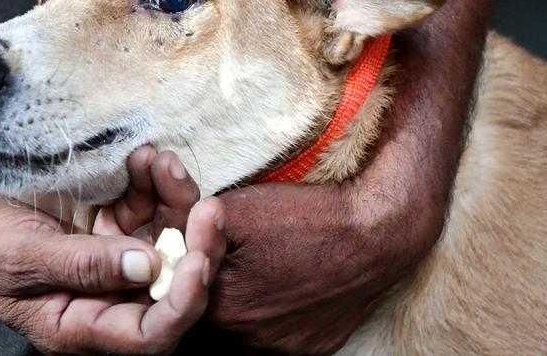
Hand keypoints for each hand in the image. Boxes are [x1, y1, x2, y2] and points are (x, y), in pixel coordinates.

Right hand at [0, 141, 224, 354]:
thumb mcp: (23, 256)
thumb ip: (84, 266)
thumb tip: (148, 267)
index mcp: (82, 324)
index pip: (149, 334)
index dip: (183, 303)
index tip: (197, 261)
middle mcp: (107, 295)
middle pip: (173, 284)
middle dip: (197, 246)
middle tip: (209, 208)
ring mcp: (116, 256)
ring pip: (170, 237)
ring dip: (177, 200)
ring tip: (162, 163)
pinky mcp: (115, 221)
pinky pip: (152, 204)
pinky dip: (156, 180)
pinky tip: (146, 158)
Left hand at [207, 33, 468, 353]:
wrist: (381, 232)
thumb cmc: (308, 216)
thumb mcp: (239, 205)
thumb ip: (192, 220)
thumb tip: (165, 224)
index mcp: (221, 304)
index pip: (181, 288)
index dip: (185, 261)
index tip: (196, 240)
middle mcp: (245, 338)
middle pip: (211, 309)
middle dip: (212, 280)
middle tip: (233, 250)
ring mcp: (278, 348)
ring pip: (241, 324)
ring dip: (242, 299)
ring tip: (261, 264)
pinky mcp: (307, 349)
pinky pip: (276, 334)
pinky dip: (275, 312)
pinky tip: (286, 282)